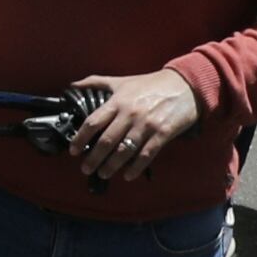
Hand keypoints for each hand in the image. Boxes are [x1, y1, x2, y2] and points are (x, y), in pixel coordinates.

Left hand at [66, 66, 204, 184]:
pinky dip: (136, 167)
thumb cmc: (149, 84)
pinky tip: (128, 175)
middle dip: (94, 158)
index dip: (80, 138)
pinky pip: (146, 155)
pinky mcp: (162, 133)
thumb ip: (95, 83)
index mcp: (117, 101)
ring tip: (103, 174)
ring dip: (111, 165)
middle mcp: (130, 114)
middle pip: (106, 140)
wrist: (184, 85)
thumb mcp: (121, 81)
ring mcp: (146, 125)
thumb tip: (72, 86)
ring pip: (124, 150)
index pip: (93, 122)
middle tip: (86, 168)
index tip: (73, 150)